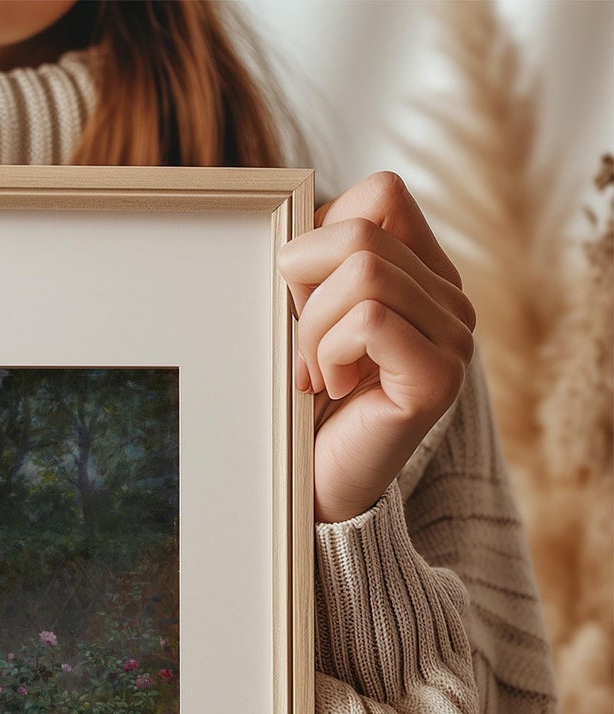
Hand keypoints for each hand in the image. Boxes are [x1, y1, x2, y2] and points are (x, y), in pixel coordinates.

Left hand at [276, 171, 475, 524]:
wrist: (315, 488)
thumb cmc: (302, 404)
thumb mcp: (302, 320)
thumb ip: (312, 268)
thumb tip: (289, 234)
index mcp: (422, 274)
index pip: (382, 194)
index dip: (321, 235)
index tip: (299, 299)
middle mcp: (450, 300)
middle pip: (363, 231)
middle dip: (303, 288)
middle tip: (298, 347)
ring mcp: (454, 339)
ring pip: (365, 273)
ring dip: (312, 328)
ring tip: (313, 373)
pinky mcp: (437, 378)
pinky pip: (370, 320)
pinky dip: (330, 351)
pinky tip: (329, 387)